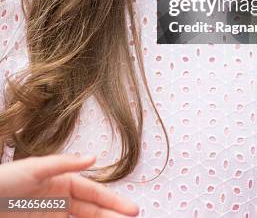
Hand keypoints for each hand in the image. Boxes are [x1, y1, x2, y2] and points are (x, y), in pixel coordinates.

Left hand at [0, 154, 138, 217]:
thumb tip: (92, 158)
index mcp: (61, 182)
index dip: (112, 201)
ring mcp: (51, 216)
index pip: (93, 193)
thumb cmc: (4, 181)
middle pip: (91, 211)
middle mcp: (60, 201)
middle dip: (111, 216)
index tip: (131, 211)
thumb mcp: (34, 168)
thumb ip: (64, 163)